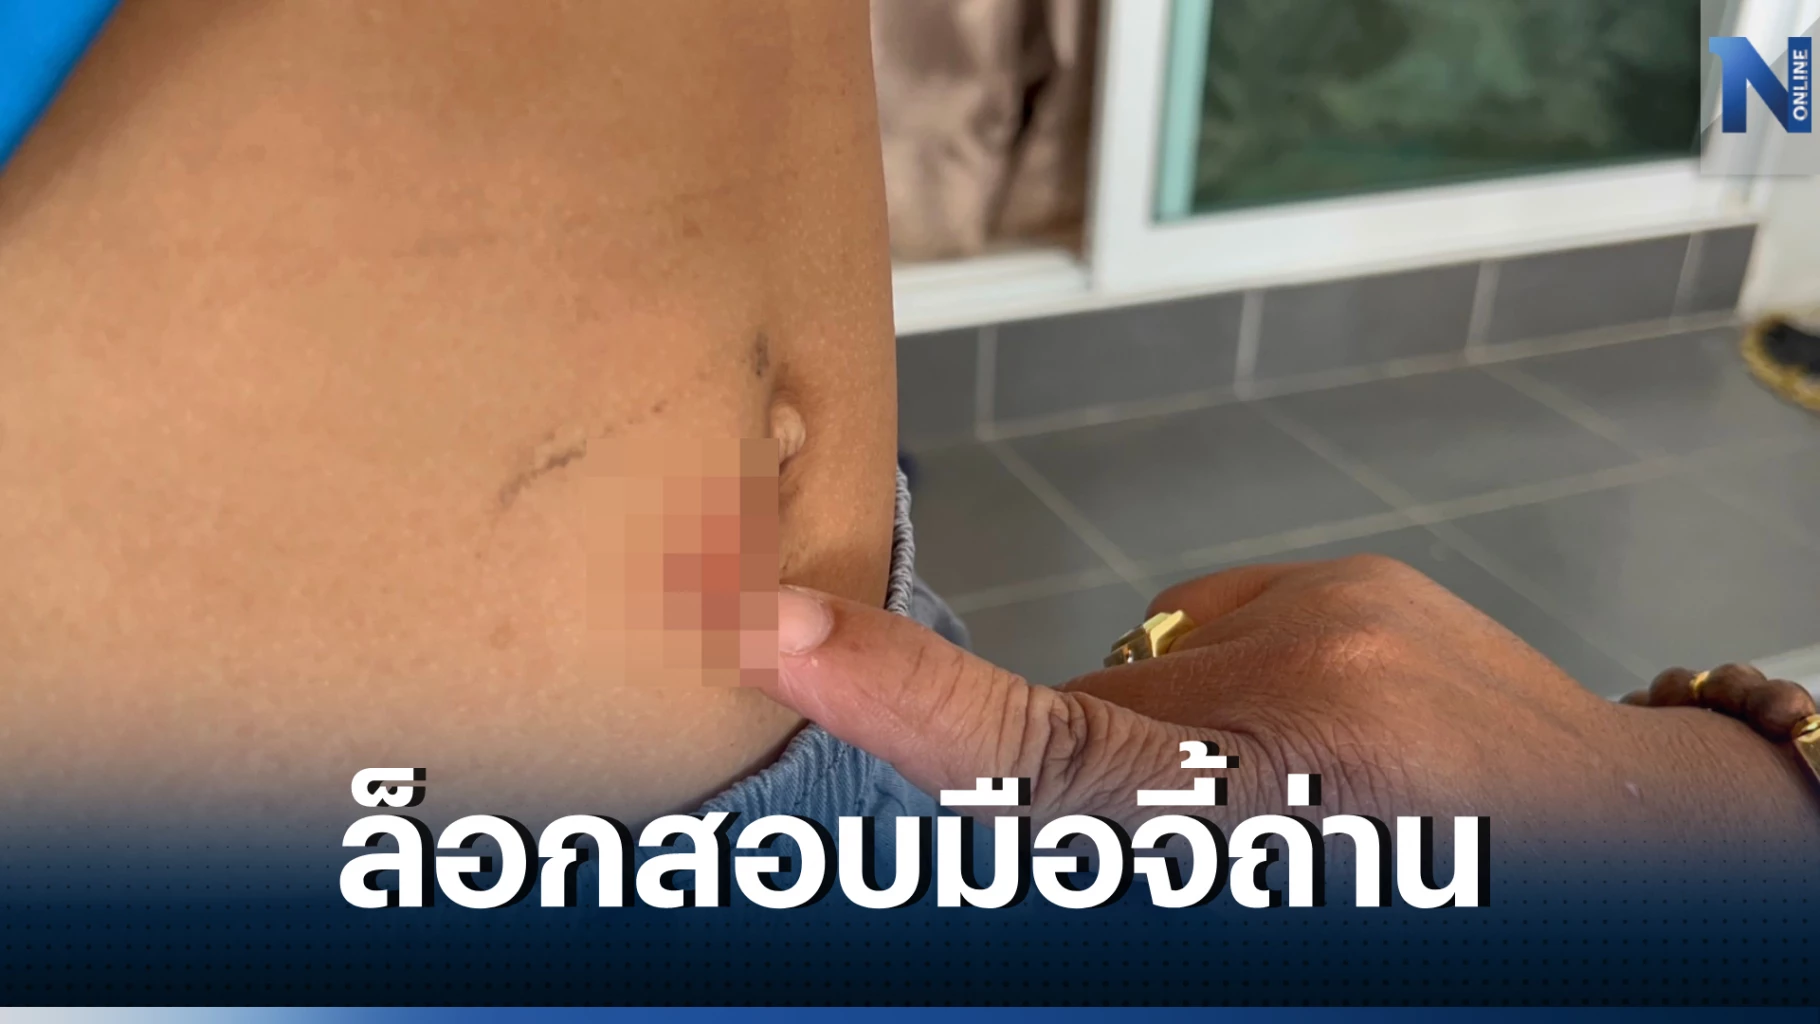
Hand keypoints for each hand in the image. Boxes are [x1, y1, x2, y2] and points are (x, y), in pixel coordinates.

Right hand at [756, 556, 1819, 839]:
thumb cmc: (1461, 911)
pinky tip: (1308, 737)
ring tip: (1300, 799)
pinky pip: (1194, 634)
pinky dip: (1212, 691)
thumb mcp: (1288, 914)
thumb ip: (1134, 844)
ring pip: (1134, 683)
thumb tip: (1006, 799)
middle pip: (1080, 727)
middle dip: (1092, 782)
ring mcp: (1338, 623)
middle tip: (1224, 842)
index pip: (1060, 764)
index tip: (787, 631)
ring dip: (1165, 739)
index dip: (909, 698)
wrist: (1639, 847)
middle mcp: (1309, 705)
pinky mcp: (1348, 582)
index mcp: (1293, 829)